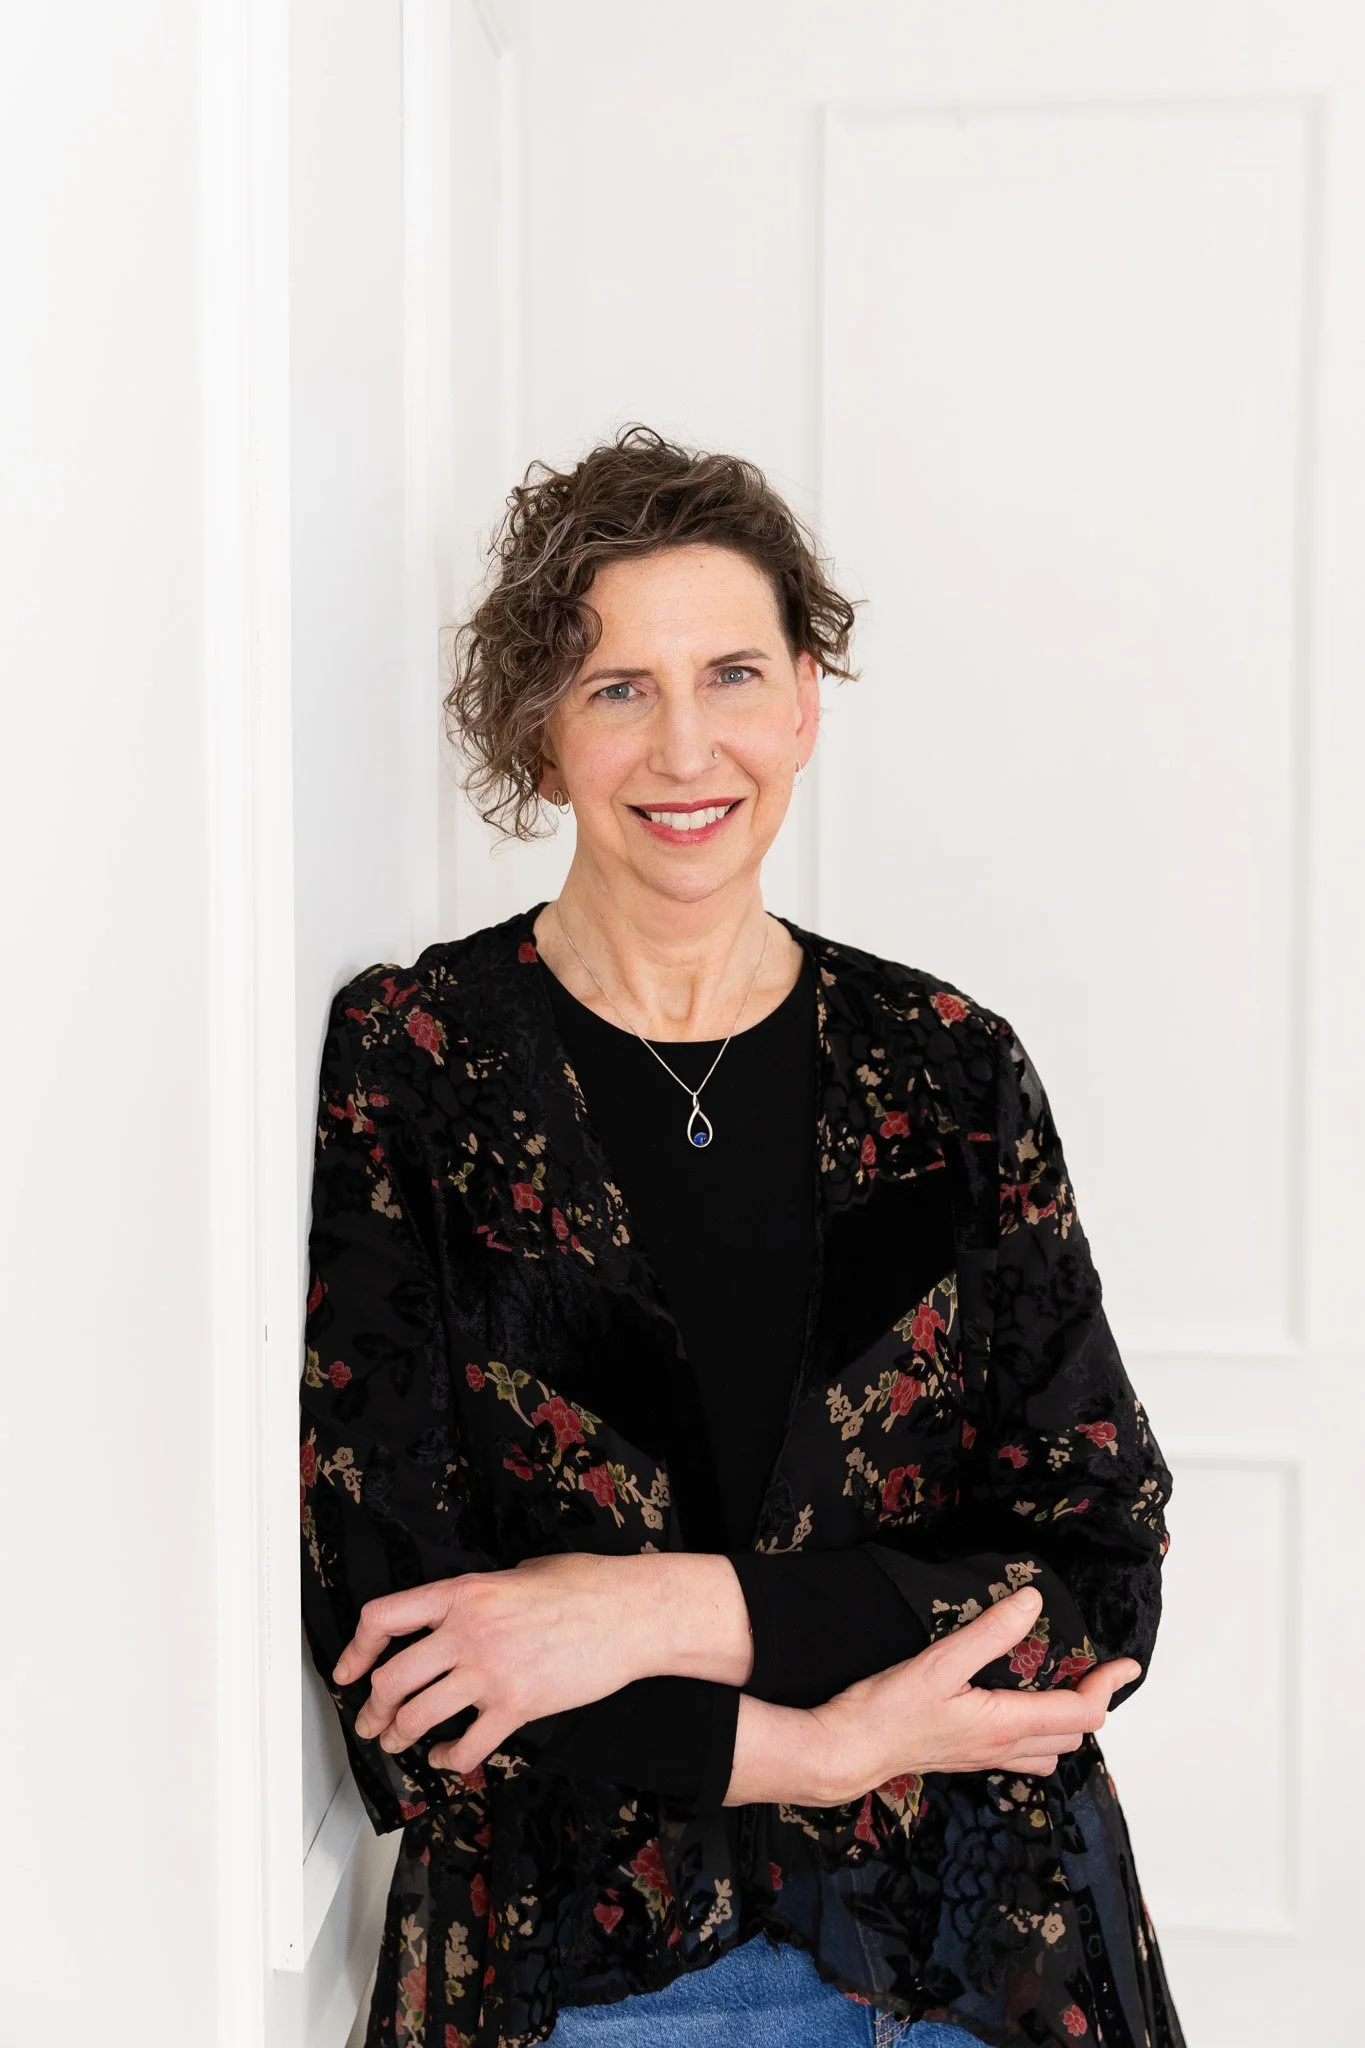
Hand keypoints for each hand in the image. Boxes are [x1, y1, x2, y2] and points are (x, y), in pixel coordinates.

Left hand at [332, 1552, 662, 1772]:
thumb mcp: (521, 1571)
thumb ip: (482, 1592)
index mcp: (464, 1592)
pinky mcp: (518, 1706)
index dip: (355, 1649)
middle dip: (372, 1709)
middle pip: (391, 1680)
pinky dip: (449, 1760)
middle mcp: (468, 1632)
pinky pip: (466, 1746)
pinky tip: (449, 1757)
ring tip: (399, 1743)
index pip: (384, 1618)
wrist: (630, 1613)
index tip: (347, 1670)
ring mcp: (492, 1672)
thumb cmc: (585, 1586)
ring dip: (400, 1738)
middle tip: (371, 1721)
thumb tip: (463, 1610)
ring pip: (418, 1718)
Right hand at [806, 1587, 1140, 1802]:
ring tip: (1062, 1688)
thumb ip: (989, 1633)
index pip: (1080, 1712)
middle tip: (1094, 1669)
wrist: (847, 1752)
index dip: (1108, 1685)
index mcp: (1005, 1724)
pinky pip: (1020, 1755)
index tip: (1127, 1663)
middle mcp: (1002, 1748)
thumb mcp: (939, 1662)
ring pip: (1048, 1752)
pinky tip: (1016, 1711)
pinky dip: (1036, 1734)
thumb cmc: (887, 1711)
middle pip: (1072, 1735)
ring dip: (1065, 1724)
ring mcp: (984, 1758)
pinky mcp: (965, 1758)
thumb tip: (1032, 1602)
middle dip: (1091, 1703)